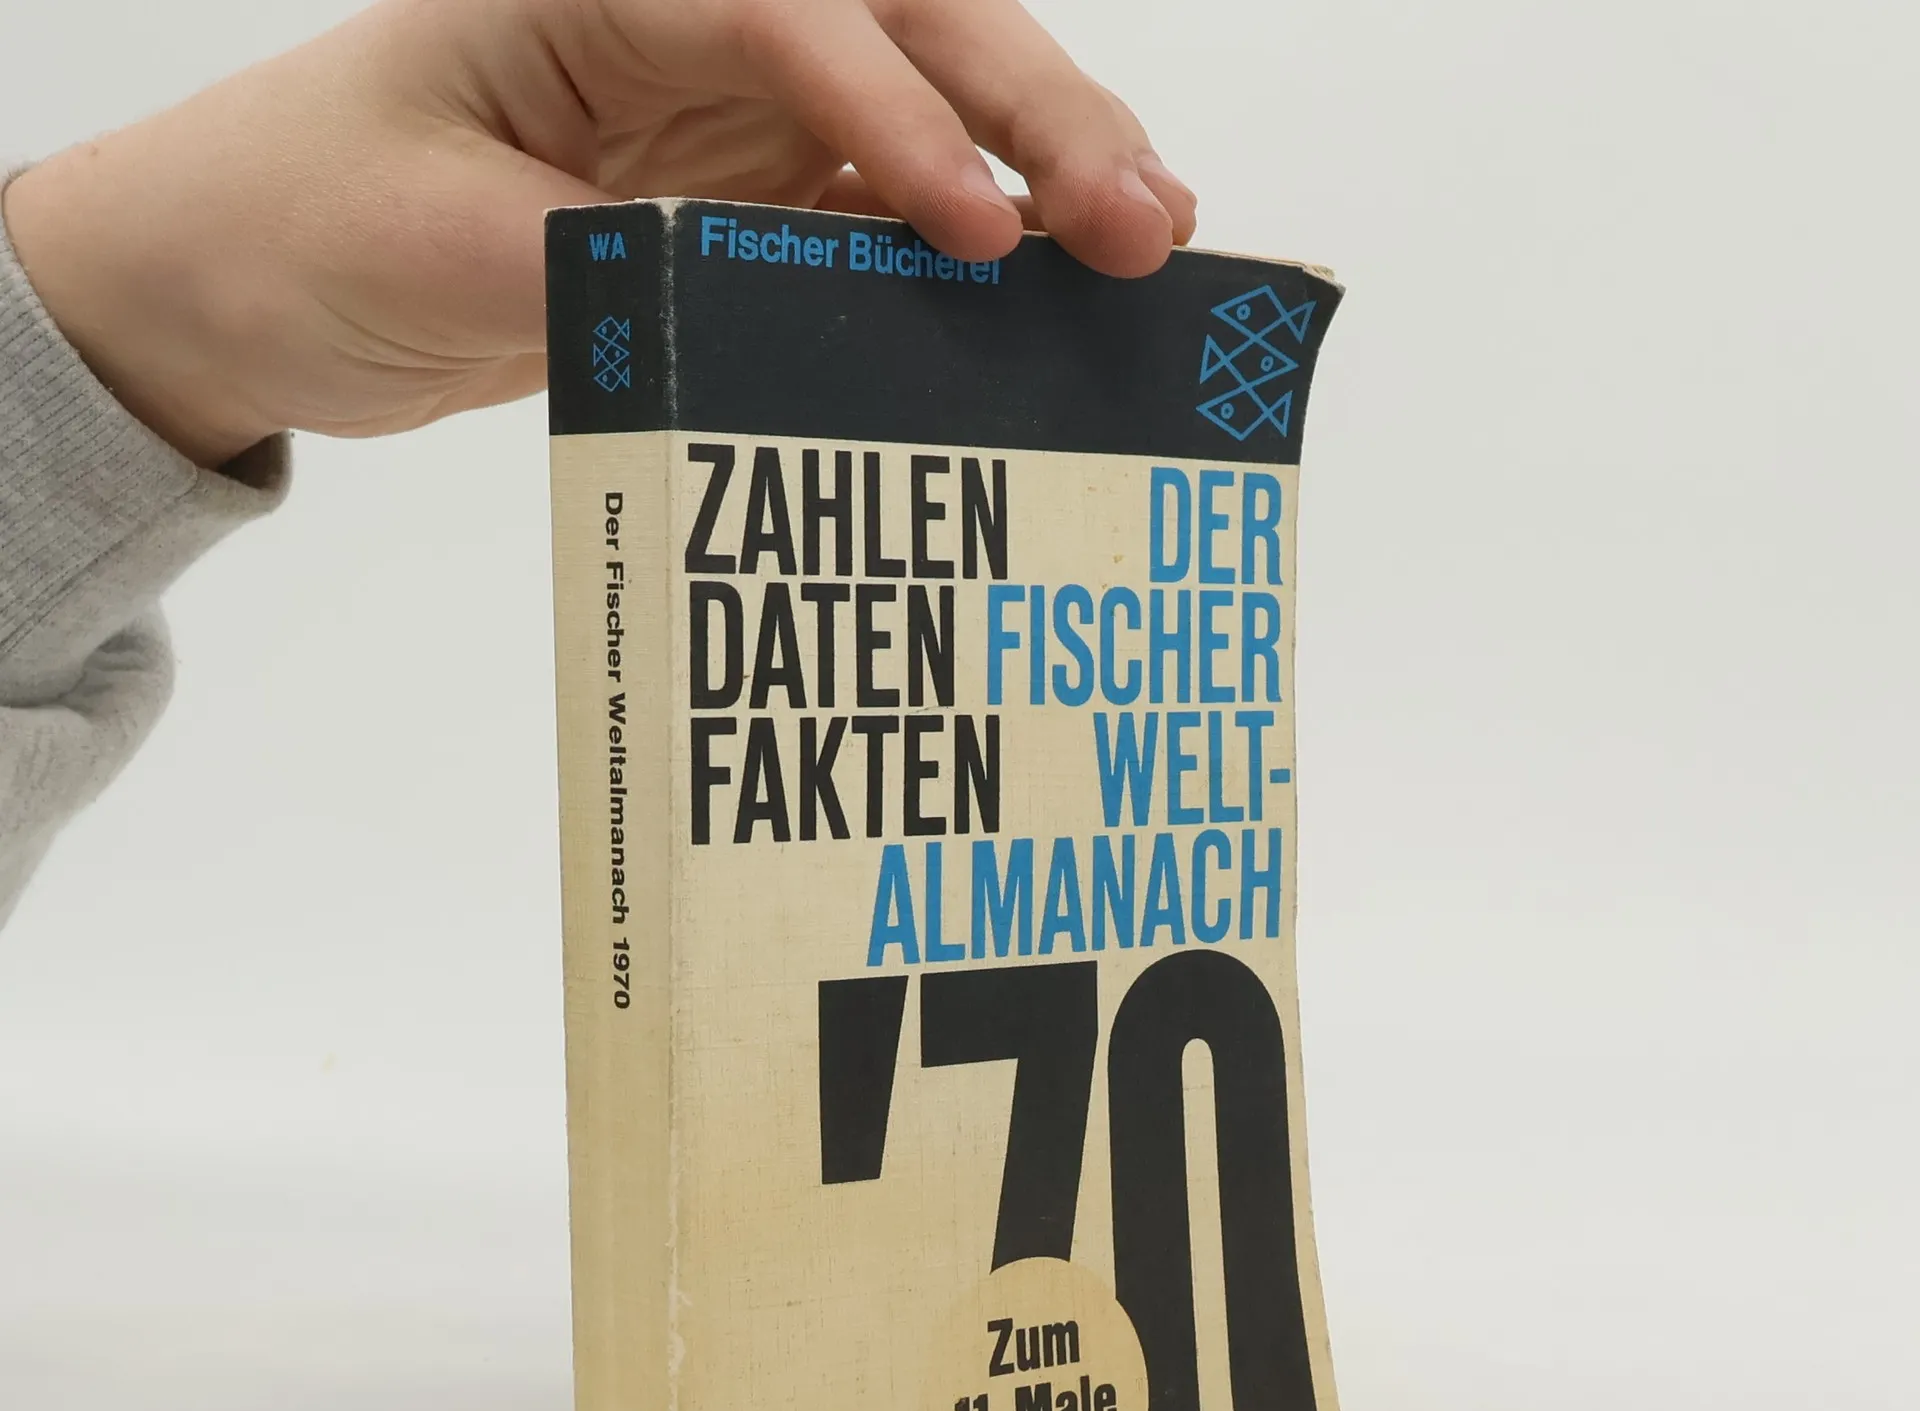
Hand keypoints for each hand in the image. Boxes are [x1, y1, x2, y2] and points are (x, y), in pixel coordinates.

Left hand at [3, 0, 1196, 467]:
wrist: (246, 281)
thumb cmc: (304, 225)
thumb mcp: (432, 249)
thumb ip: (604, 271)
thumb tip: (764, 315)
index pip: (780, 13)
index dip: (891, 112)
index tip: (971, 225)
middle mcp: (686, 22)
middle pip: (899, 24)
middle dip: (1029, 111)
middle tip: (1137, 216)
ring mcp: (726, 108)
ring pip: (926, 104)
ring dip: (1042, 163)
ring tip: (1149, 240)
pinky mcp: (745, 192)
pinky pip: (886, 207)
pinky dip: (978, 242)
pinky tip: (1055, 288)